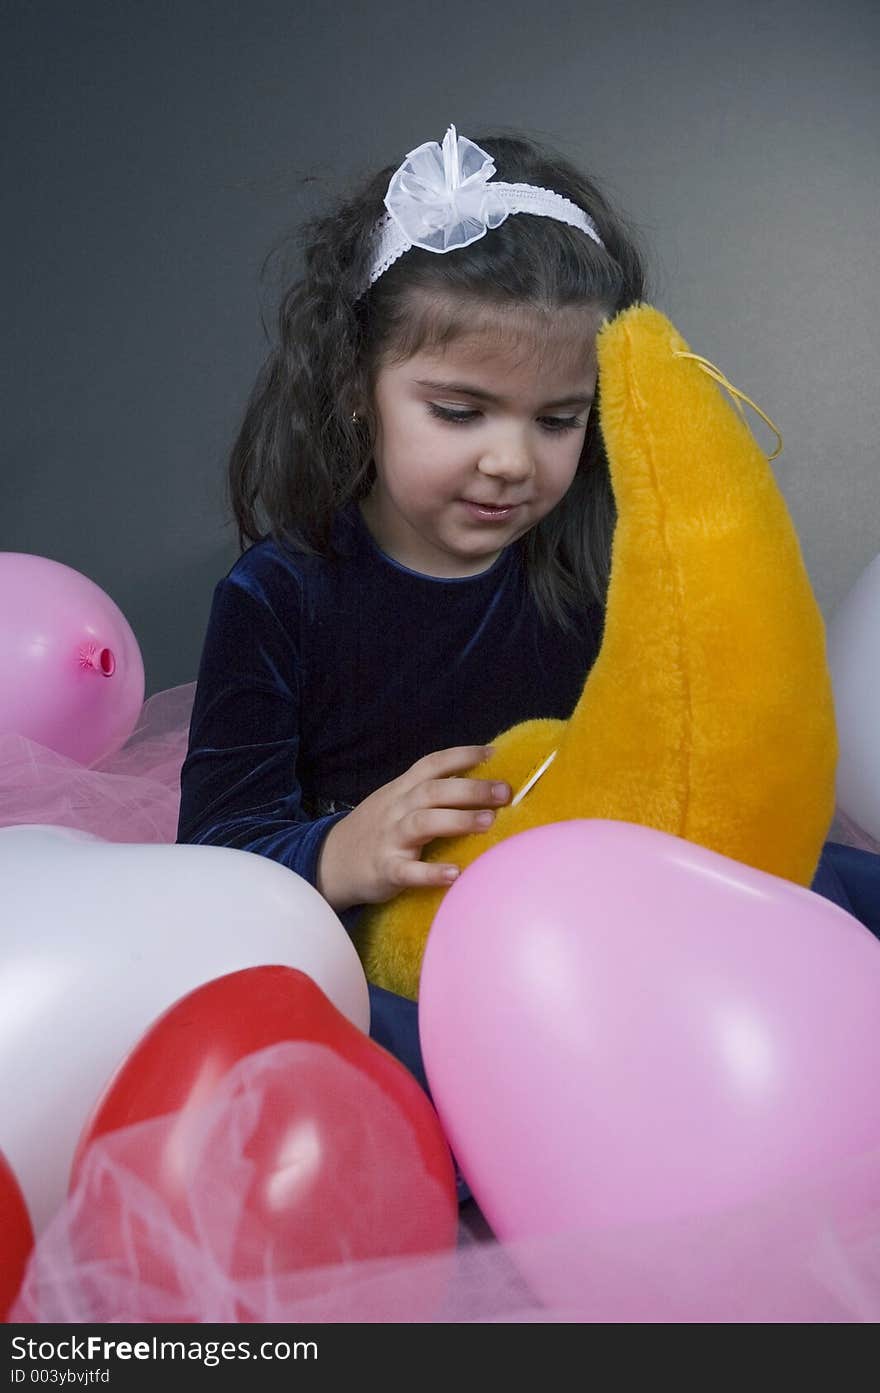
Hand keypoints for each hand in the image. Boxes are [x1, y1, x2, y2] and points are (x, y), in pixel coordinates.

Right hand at [315, 745, 510, 910]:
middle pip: (433, 790)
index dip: (462, 756)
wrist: (330, 861)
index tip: (494, 754)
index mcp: (402, 789)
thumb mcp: (396, 801)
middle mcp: (397, 808)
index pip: (433, 764)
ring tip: (488, 822)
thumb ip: (428, 792)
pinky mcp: (385, 869)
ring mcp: (389, 838)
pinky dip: (431, 873)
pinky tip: (455, 874)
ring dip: (457, 820)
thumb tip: (478, 784)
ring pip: (422, 822)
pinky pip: (407, 870)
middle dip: (471, 789)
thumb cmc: (377, 830)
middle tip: (505, 792)